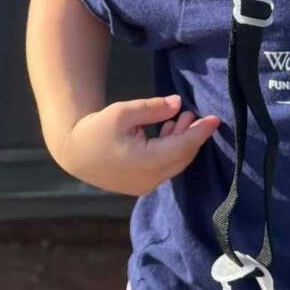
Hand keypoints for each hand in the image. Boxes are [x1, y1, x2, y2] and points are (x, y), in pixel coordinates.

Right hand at [57, 94, 220, 196]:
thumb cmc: (95, 129)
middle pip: (182, 157)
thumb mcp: (123, 112)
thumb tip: (178, 104)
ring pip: (173, 163)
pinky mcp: (140, 185)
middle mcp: (150, 179)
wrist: (73, 152)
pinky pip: (163, 167)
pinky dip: (169, 150)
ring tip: (183, 117)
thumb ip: (153, 109)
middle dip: (192, 136)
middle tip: (198, 114)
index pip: (184, 146)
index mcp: (147, 162)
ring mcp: (145, 185)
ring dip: (181, 142)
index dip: (201, 132)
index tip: (216, 118)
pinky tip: (168, 130)